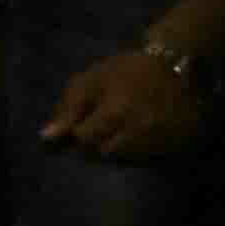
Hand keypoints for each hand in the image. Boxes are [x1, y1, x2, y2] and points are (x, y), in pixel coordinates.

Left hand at [40, 44, 206, 160]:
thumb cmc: (128, 70)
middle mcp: (140, 132)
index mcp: (116, 113)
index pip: (84, 140)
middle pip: (104, 155)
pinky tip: (140, 133)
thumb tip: (46, 139)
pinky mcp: (178, 147)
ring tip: (121, 128)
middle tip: (101, 127)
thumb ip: (68, 110)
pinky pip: (149, 160)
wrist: (177, 65)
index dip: (79, 133)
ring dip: (117, 149)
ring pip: (126, 160)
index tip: (83, 124)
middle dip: (96, 144)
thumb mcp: (92, 80)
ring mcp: (162, 142)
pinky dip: (140, 151)